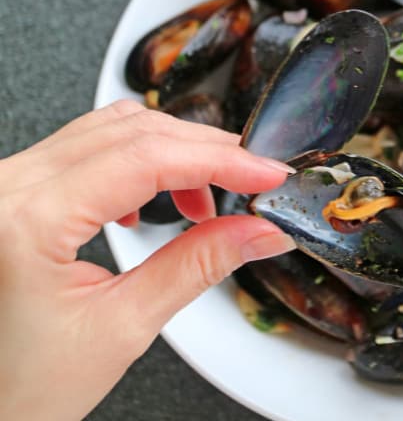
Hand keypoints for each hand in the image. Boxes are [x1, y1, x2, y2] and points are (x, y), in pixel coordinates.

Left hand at [0, 100, 295, 420]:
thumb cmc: (20, 385)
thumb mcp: (123, 327)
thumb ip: (198, 266)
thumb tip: (258, 231)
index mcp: (27, 223)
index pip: (147, 160)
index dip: (221, 160)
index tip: (267, 173)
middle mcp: (7, 188)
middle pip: (133, 132)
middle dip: (206, 150)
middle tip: (254, 178)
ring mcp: (7, 183)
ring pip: (111, 129)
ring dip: (174, 151)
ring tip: (209, 195)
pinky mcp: (16, 189)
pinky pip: (87, 146)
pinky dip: (138, 160)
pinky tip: (152, 199)